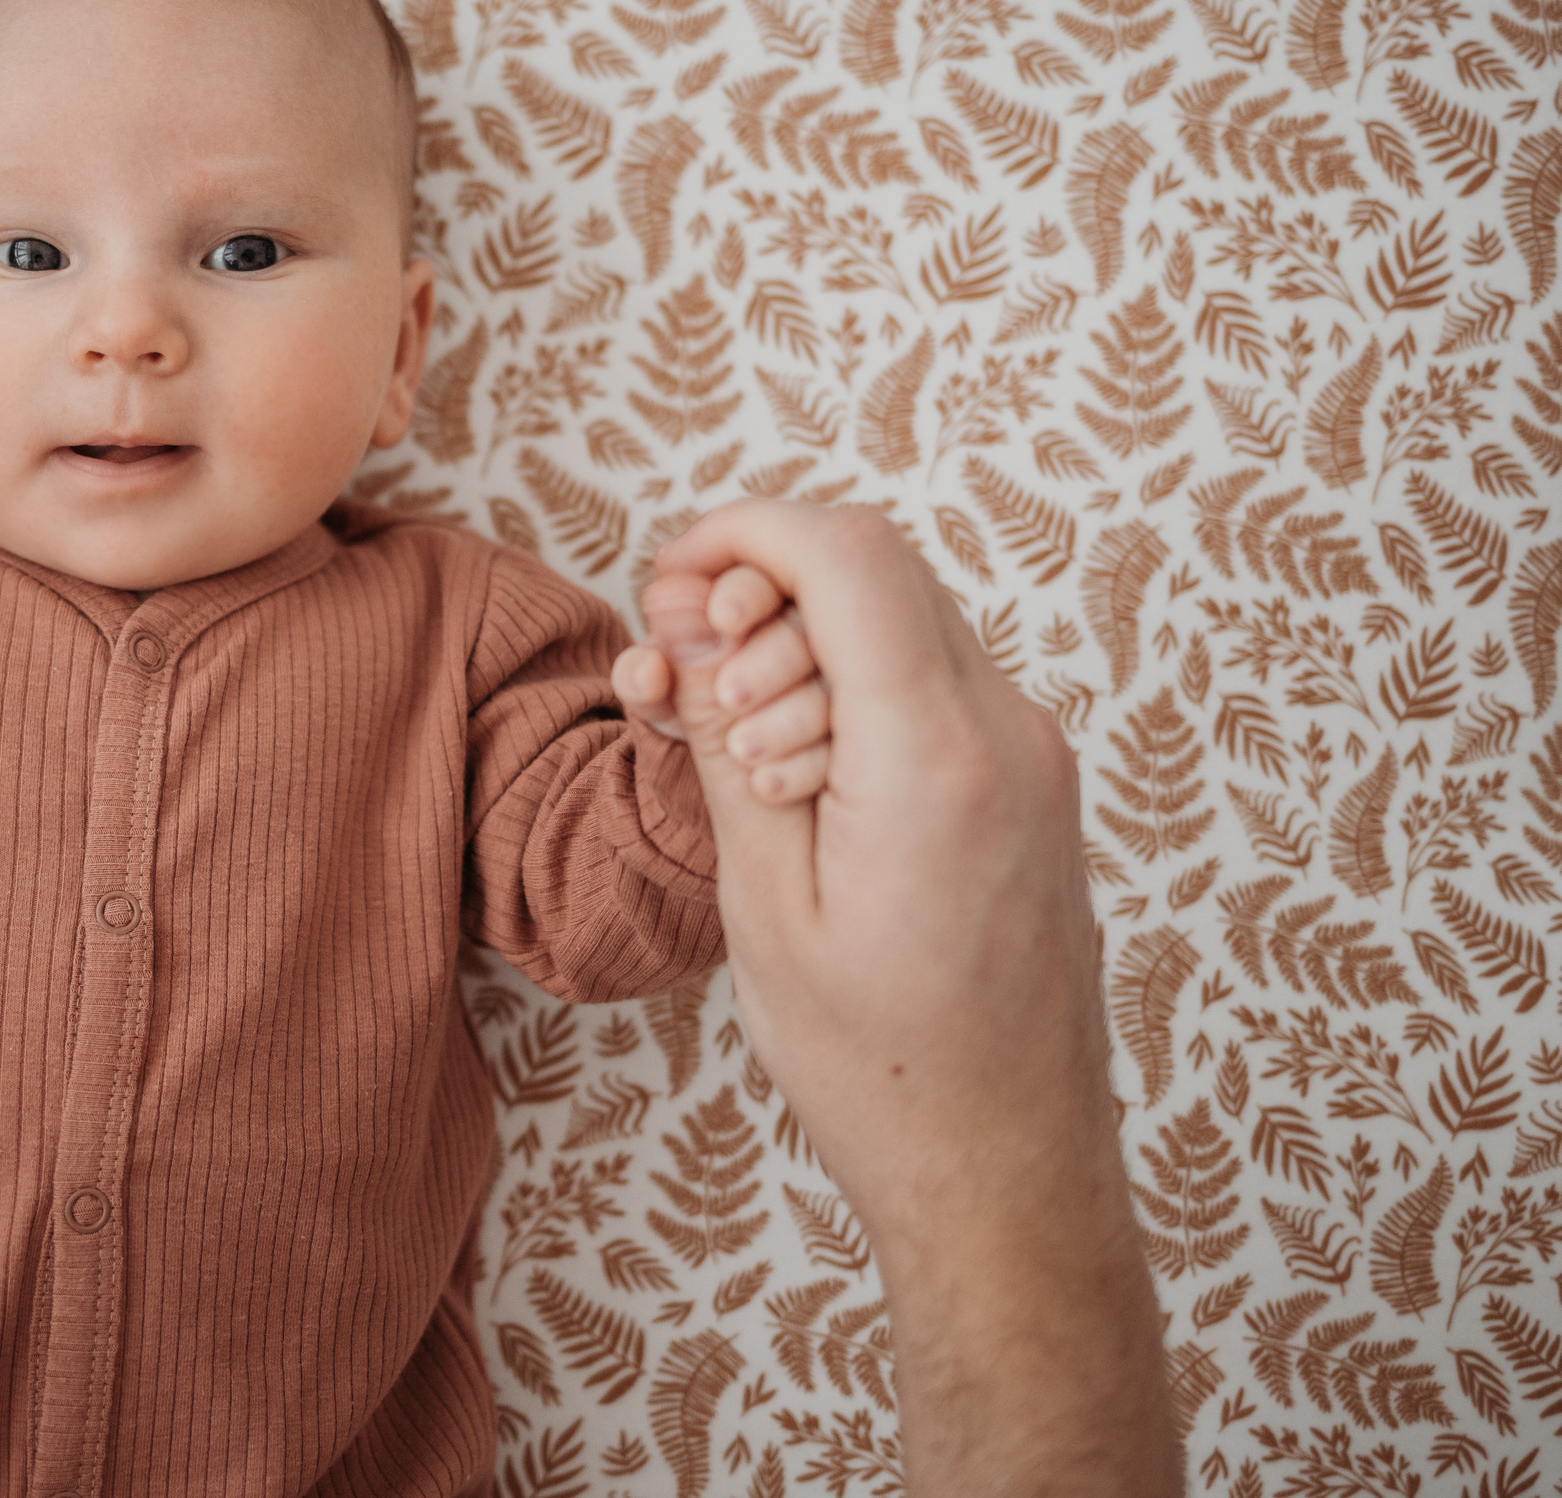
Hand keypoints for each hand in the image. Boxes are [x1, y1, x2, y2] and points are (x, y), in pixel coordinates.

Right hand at [646, 500, 1172, 1494]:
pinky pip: (934, 682)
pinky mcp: (1034, 785)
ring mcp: (1034, 756)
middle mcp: (1008, 733)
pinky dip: (852, 691)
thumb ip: (726, 744)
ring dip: (803, 647)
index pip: (846, 554)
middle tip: (683, 678)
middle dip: (761, 594)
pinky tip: (799, 778)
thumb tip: (692, 629)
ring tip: (738, 755)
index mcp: (933, 756)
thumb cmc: (878, 1065)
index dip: (742, 533)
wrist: (1005, 1171)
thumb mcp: (765, 901)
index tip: (670, 578)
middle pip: (875, 572)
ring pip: (904, 621)